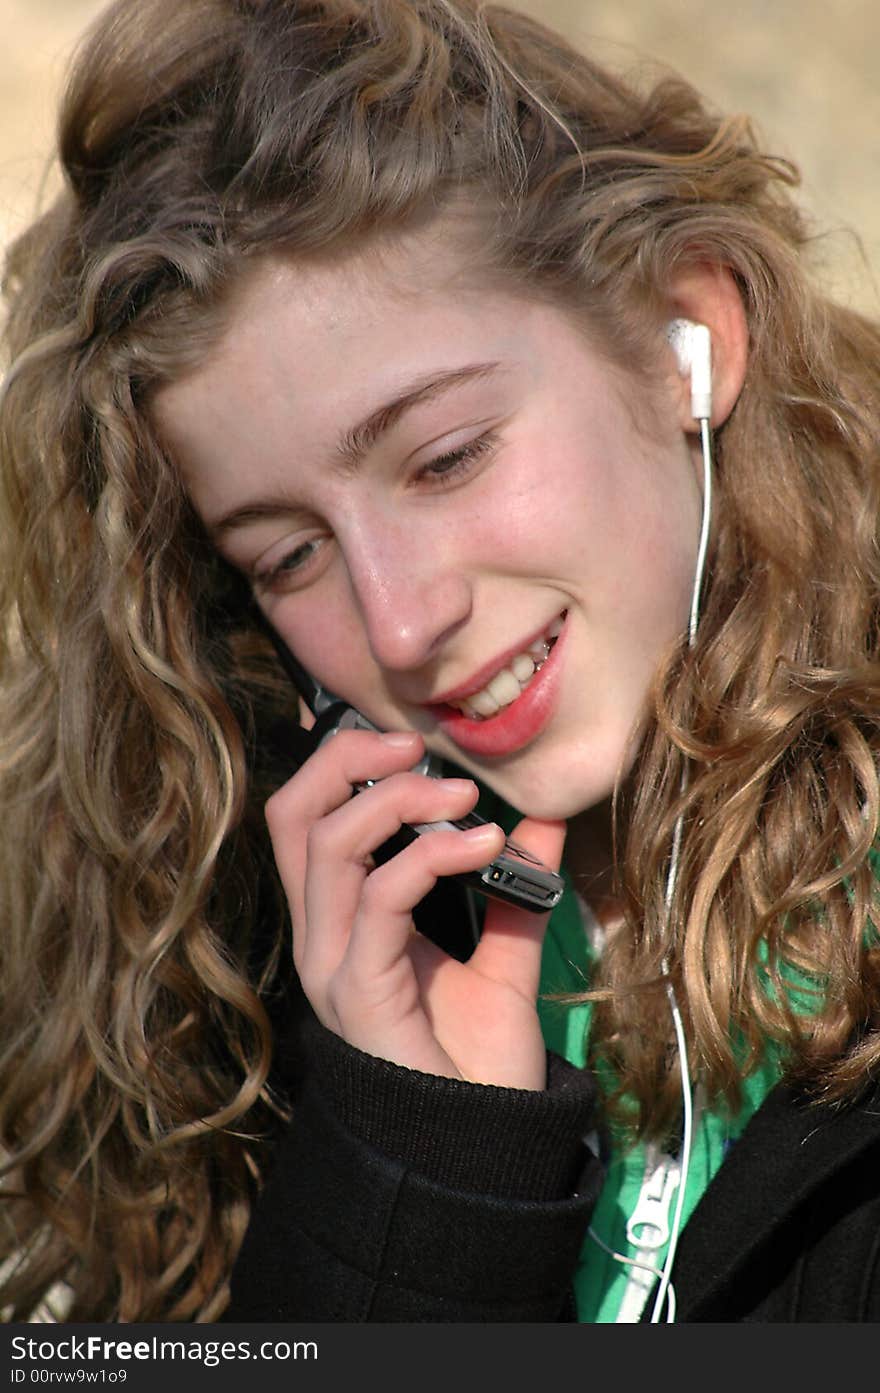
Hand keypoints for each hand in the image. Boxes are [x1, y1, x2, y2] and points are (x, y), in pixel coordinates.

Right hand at [265, 728, 565, 1089]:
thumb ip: (515, 886)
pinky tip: (482, 846)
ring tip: (465, 800)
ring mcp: (332, 963)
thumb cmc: (478, 1058)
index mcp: (342, 919)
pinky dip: (431, 856)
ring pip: (328, 843)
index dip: (337, 761)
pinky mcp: (359, 991)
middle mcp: (322, 936)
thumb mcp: (503, 953)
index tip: (408, 741)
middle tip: (415, 749)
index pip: (303, 817)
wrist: (482, 1145)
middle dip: (346, 760)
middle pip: (293, 814)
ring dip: (400, 802)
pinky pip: (379, 897)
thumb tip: (543, 819)